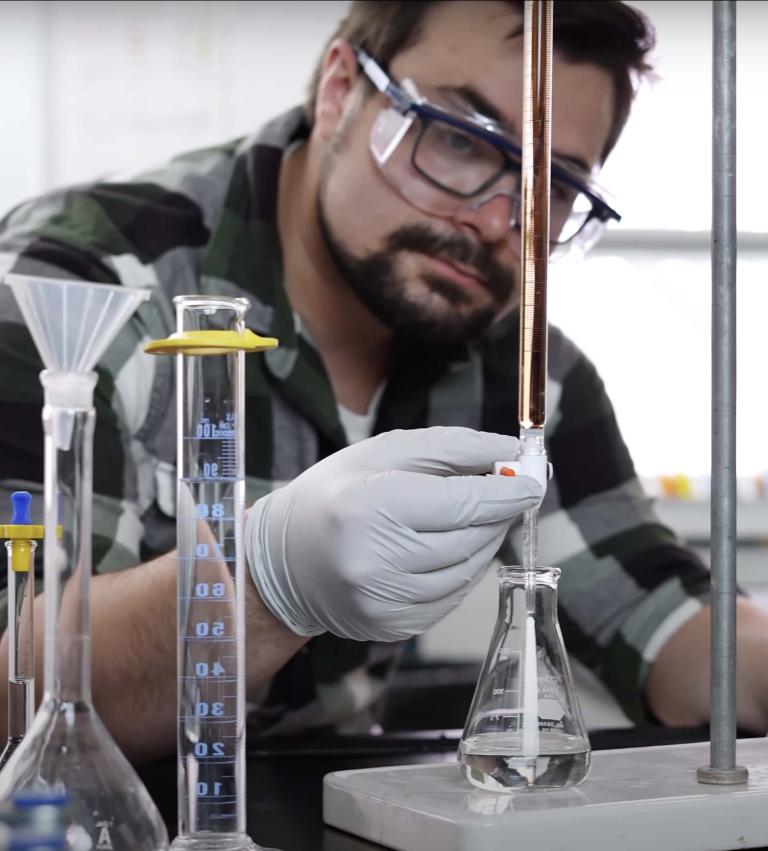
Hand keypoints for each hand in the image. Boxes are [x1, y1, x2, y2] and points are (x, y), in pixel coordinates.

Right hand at [245, 426, 541, 641]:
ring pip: (469, 572)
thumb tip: (511, 455)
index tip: (535, 480)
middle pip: (473, 539)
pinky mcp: (392, 627)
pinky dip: (462, 569)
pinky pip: (452, 597)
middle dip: (499, 514)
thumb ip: (452, 449)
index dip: (508, 493)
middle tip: (507, 492)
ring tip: (469, 518)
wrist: (284, 560)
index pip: (463, 503)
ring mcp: (384, 602)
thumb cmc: (335, 494)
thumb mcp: (384, 453)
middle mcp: (376, 561)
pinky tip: (444, 549)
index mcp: (371, 506)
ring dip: (484, 542)